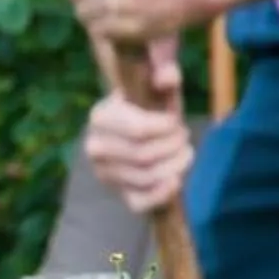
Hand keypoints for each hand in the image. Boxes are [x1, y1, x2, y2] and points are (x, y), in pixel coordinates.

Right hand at [83, 65, 192, 214]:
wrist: (136, 132)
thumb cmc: (150, 108)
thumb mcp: (157, 89)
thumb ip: (165, 77)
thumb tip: (167, 76)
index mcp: (100, 117)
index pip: (139, 130)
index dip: (168, 127)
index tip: (176, 120)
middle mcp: (94, 147)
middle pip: (145, 155)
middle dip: (174, 146)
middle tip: (183, 136)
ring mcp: (104, 173)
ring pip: (148, 177)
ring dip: (177, 165)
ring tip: (184, 152)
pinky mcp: (117, 193)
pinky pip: (139, 202)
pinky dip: (162, 194)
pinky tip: (176, 180)